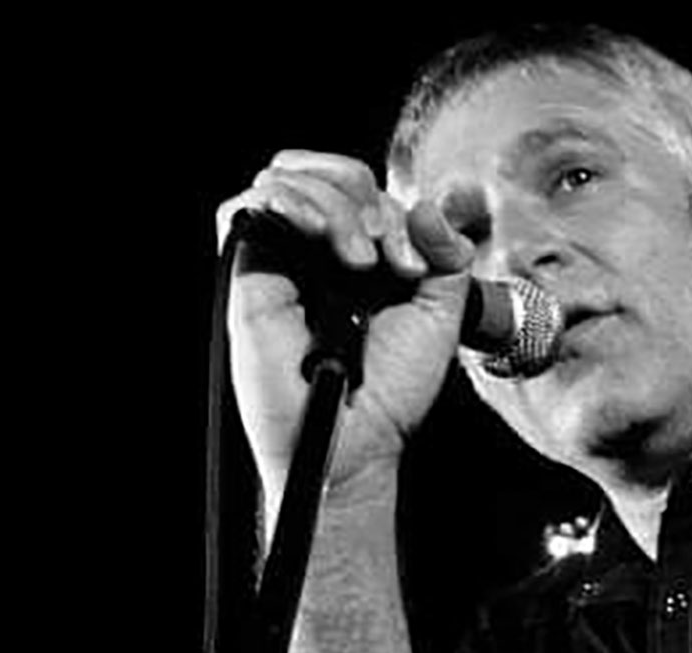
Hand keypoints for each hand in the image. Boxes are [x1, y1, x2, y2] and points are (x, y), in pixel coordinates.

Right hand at [216, 152, 475, 497]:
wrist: (357, 441)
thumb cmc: (390, 389)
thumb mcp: (438, 315)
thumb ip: (445, 257)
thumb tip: (428, 208)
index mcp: (356, 254)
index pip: (363, 190)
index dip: (394, 210)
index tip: (416, 266)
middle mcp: (313, 251)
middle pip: (323, 172)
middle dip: (365, 198)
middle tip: (389, 254)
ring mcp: (278, 258)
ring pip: (285, 177)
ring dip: (335, 204)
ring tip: (361, 261)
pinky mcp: (246, 273)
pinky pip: (246, 207)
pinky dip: (287, 201)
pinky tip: (319, 233)